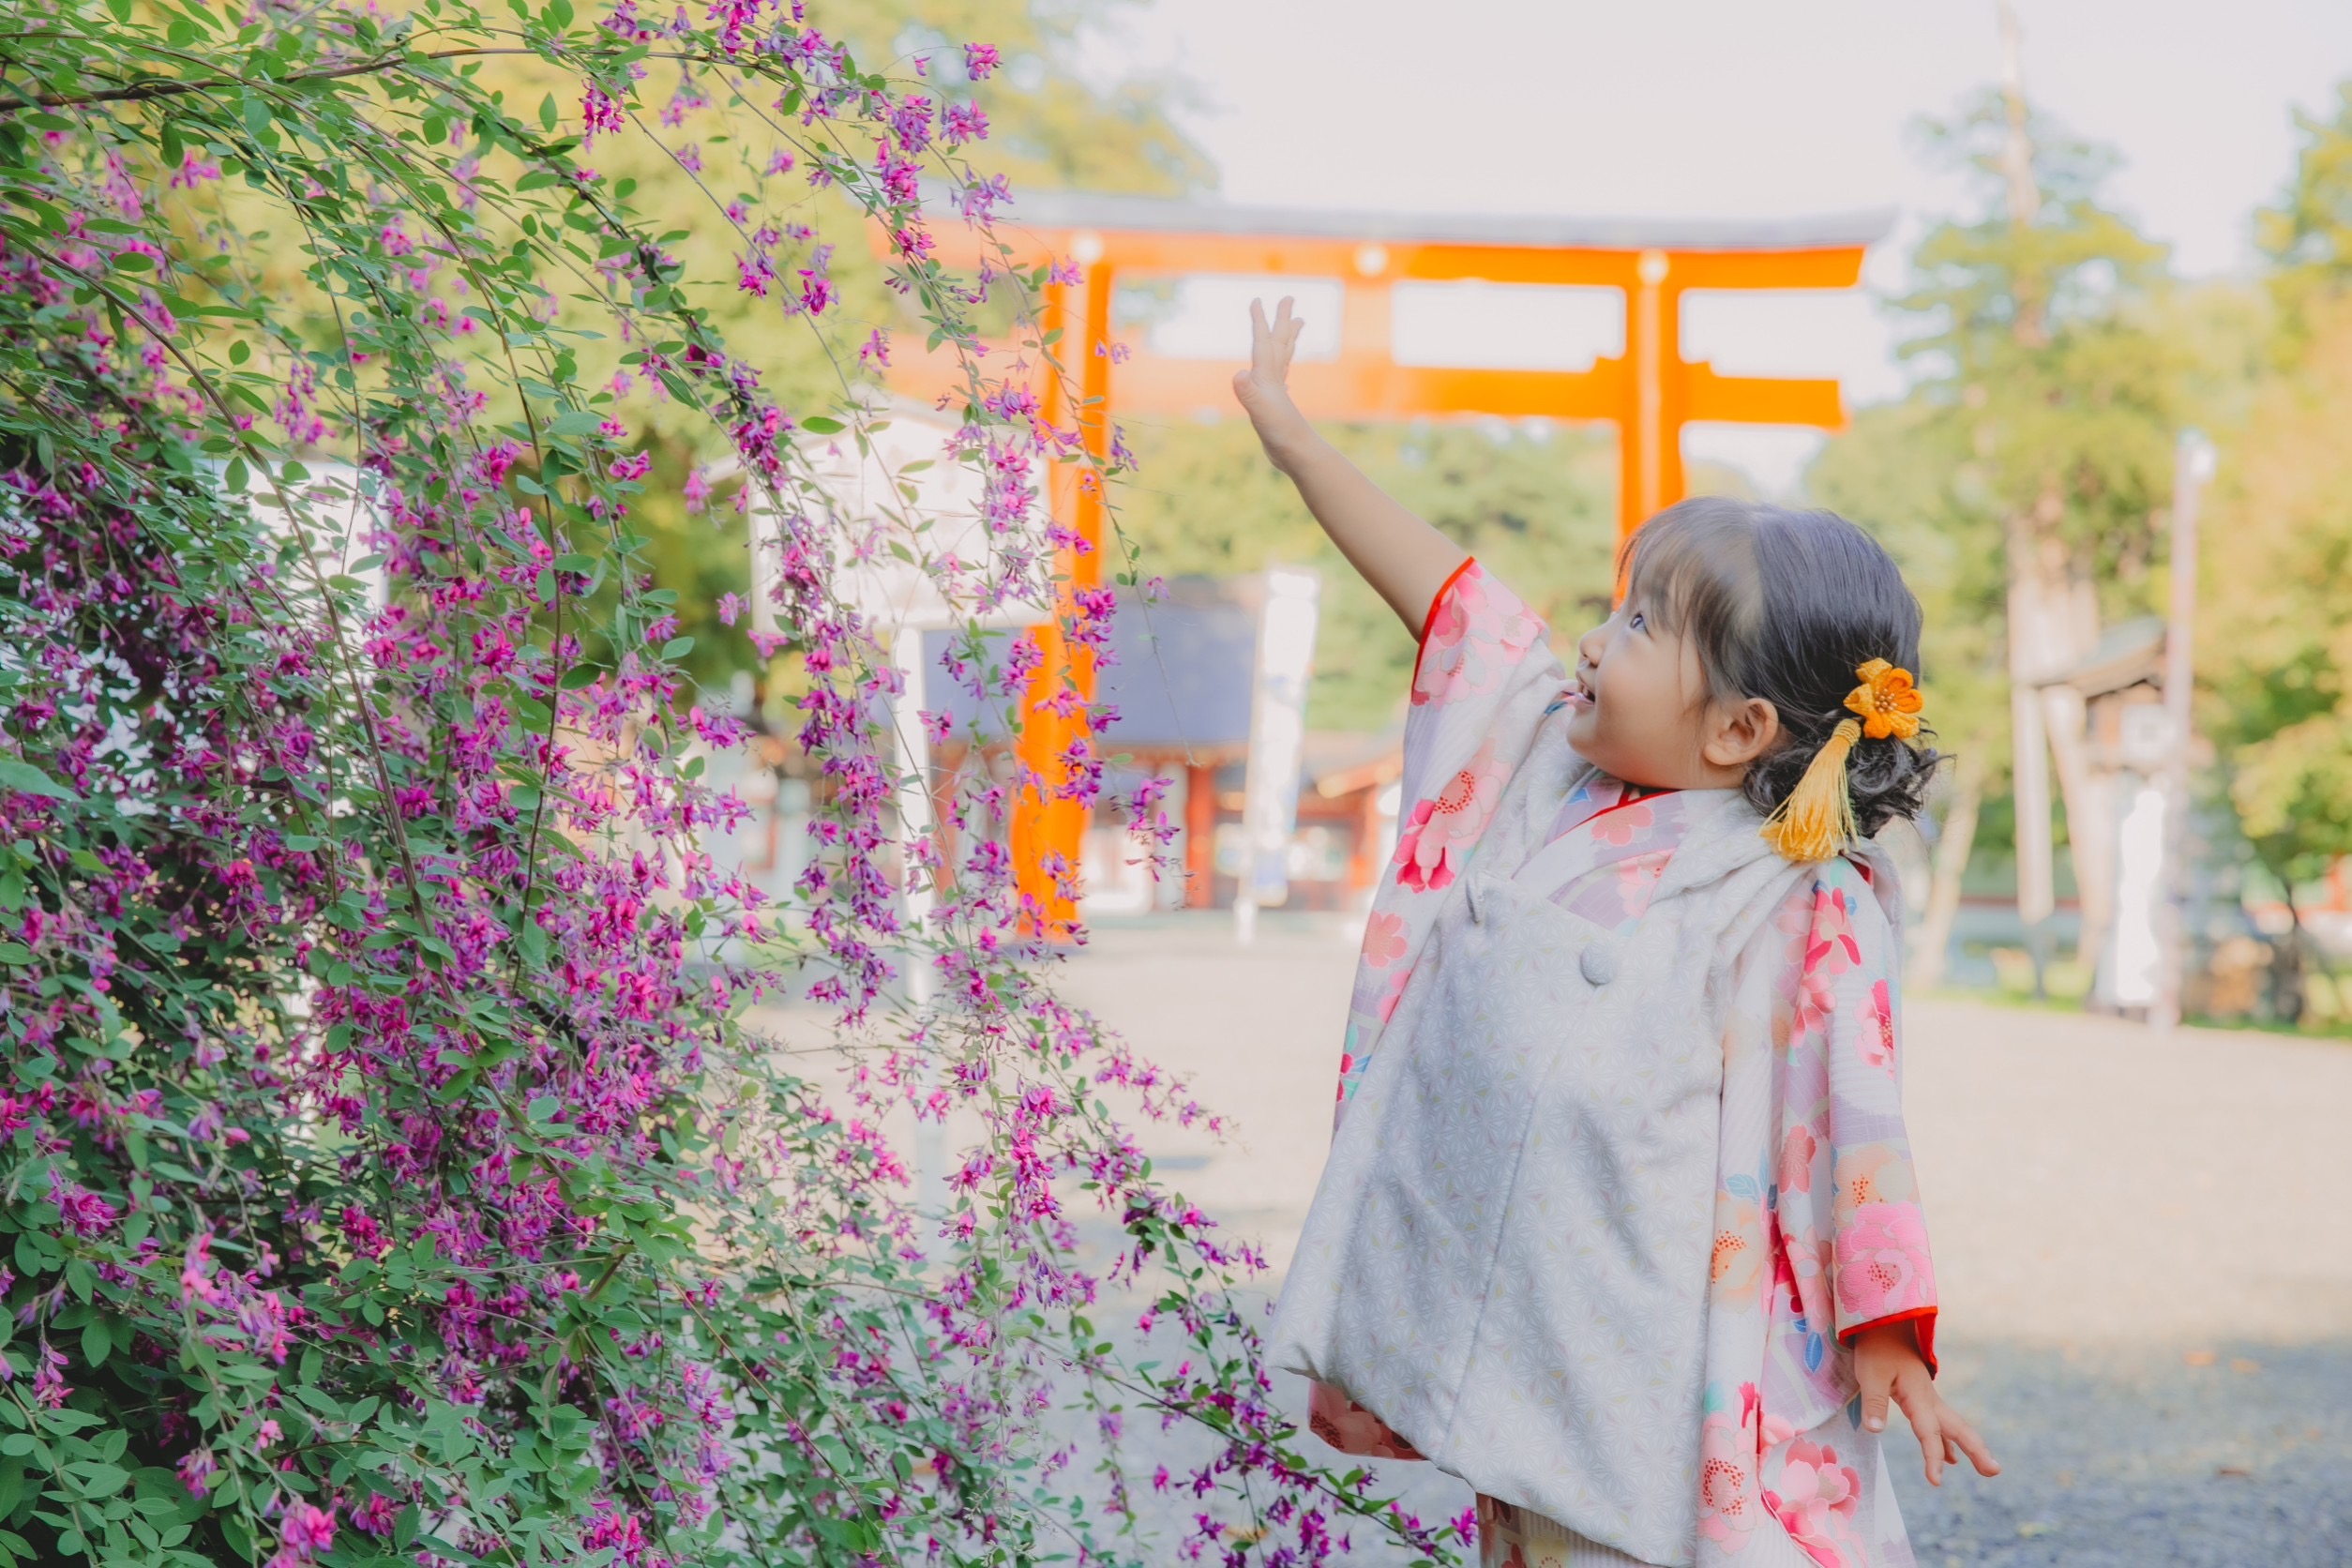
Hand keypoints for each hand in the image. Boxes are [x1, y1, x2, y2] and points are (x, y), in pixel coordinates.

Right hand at [1232, 296, 1309, 467]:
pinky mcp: (1277, 405)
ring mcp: (1277, 392)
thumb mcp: (1260, 412)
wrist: (1299, 455)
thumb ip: (1249, 393)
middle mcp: (1274, 381)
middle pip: (1280, 343)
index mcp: (1268, 378)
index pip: (1263, 344)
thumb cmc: (1280, 434)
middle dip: (1283, 320)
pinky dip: (1282, 368)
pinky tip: (1282, 373)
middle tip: (1289, 299)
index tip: (1257, 300)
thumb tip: (1239, 373)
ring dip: (1288, 339)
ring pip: (1284, 358)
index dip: (1259, 322)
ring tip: (1297, 324)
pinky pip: (1280, 379)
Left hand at [1853, 1323, 1999, 1486]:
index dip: (1932, 1456)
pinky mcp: (1920, 1397)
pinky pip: (1940, 1424)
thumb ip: (1874, 1403)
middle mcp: (1929, 1399)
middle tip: (1995, 1472)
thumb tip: (1875, 1430)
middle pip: (1957, 1428)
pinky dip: (1947, 1442)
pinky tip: (1952, 1458)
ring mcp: (1927, 1398)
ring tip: (1986, 1469)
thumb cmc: (1875, 1349)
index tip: (1935, 1481)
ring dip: (1969, 1447)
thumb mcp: (1869, 1375)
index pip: (1928, 1432)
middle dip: (1976, 1450)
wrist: (1883, 1325)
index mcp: (1918, 1396)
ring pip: (1953, 1426)